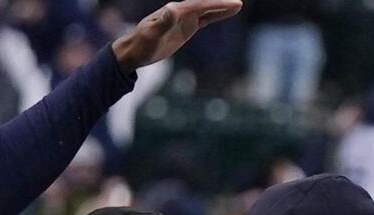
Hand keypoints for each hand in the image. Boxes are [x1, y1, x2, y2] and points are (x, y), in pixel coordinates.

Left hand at [111, 0, 242, 71]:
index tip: (231, 5)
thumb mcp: (151, 34)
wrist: (134, 51)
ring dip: (221, 8)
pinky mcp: (185, 28)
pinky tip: (224, 15)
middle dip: (222, 4)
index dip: (216, 5)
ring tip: (237, 6)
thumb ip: (163, 22)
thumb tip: (173, 8)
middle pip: (205, 5)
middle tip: (239, 3)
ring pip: (206, 11)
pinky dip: (215, 16)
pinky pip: (203, 20)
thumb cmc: (141, 44)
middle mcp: (180, 11)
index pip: (199, 6)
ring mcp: (183, 19)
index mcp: (174, 12)